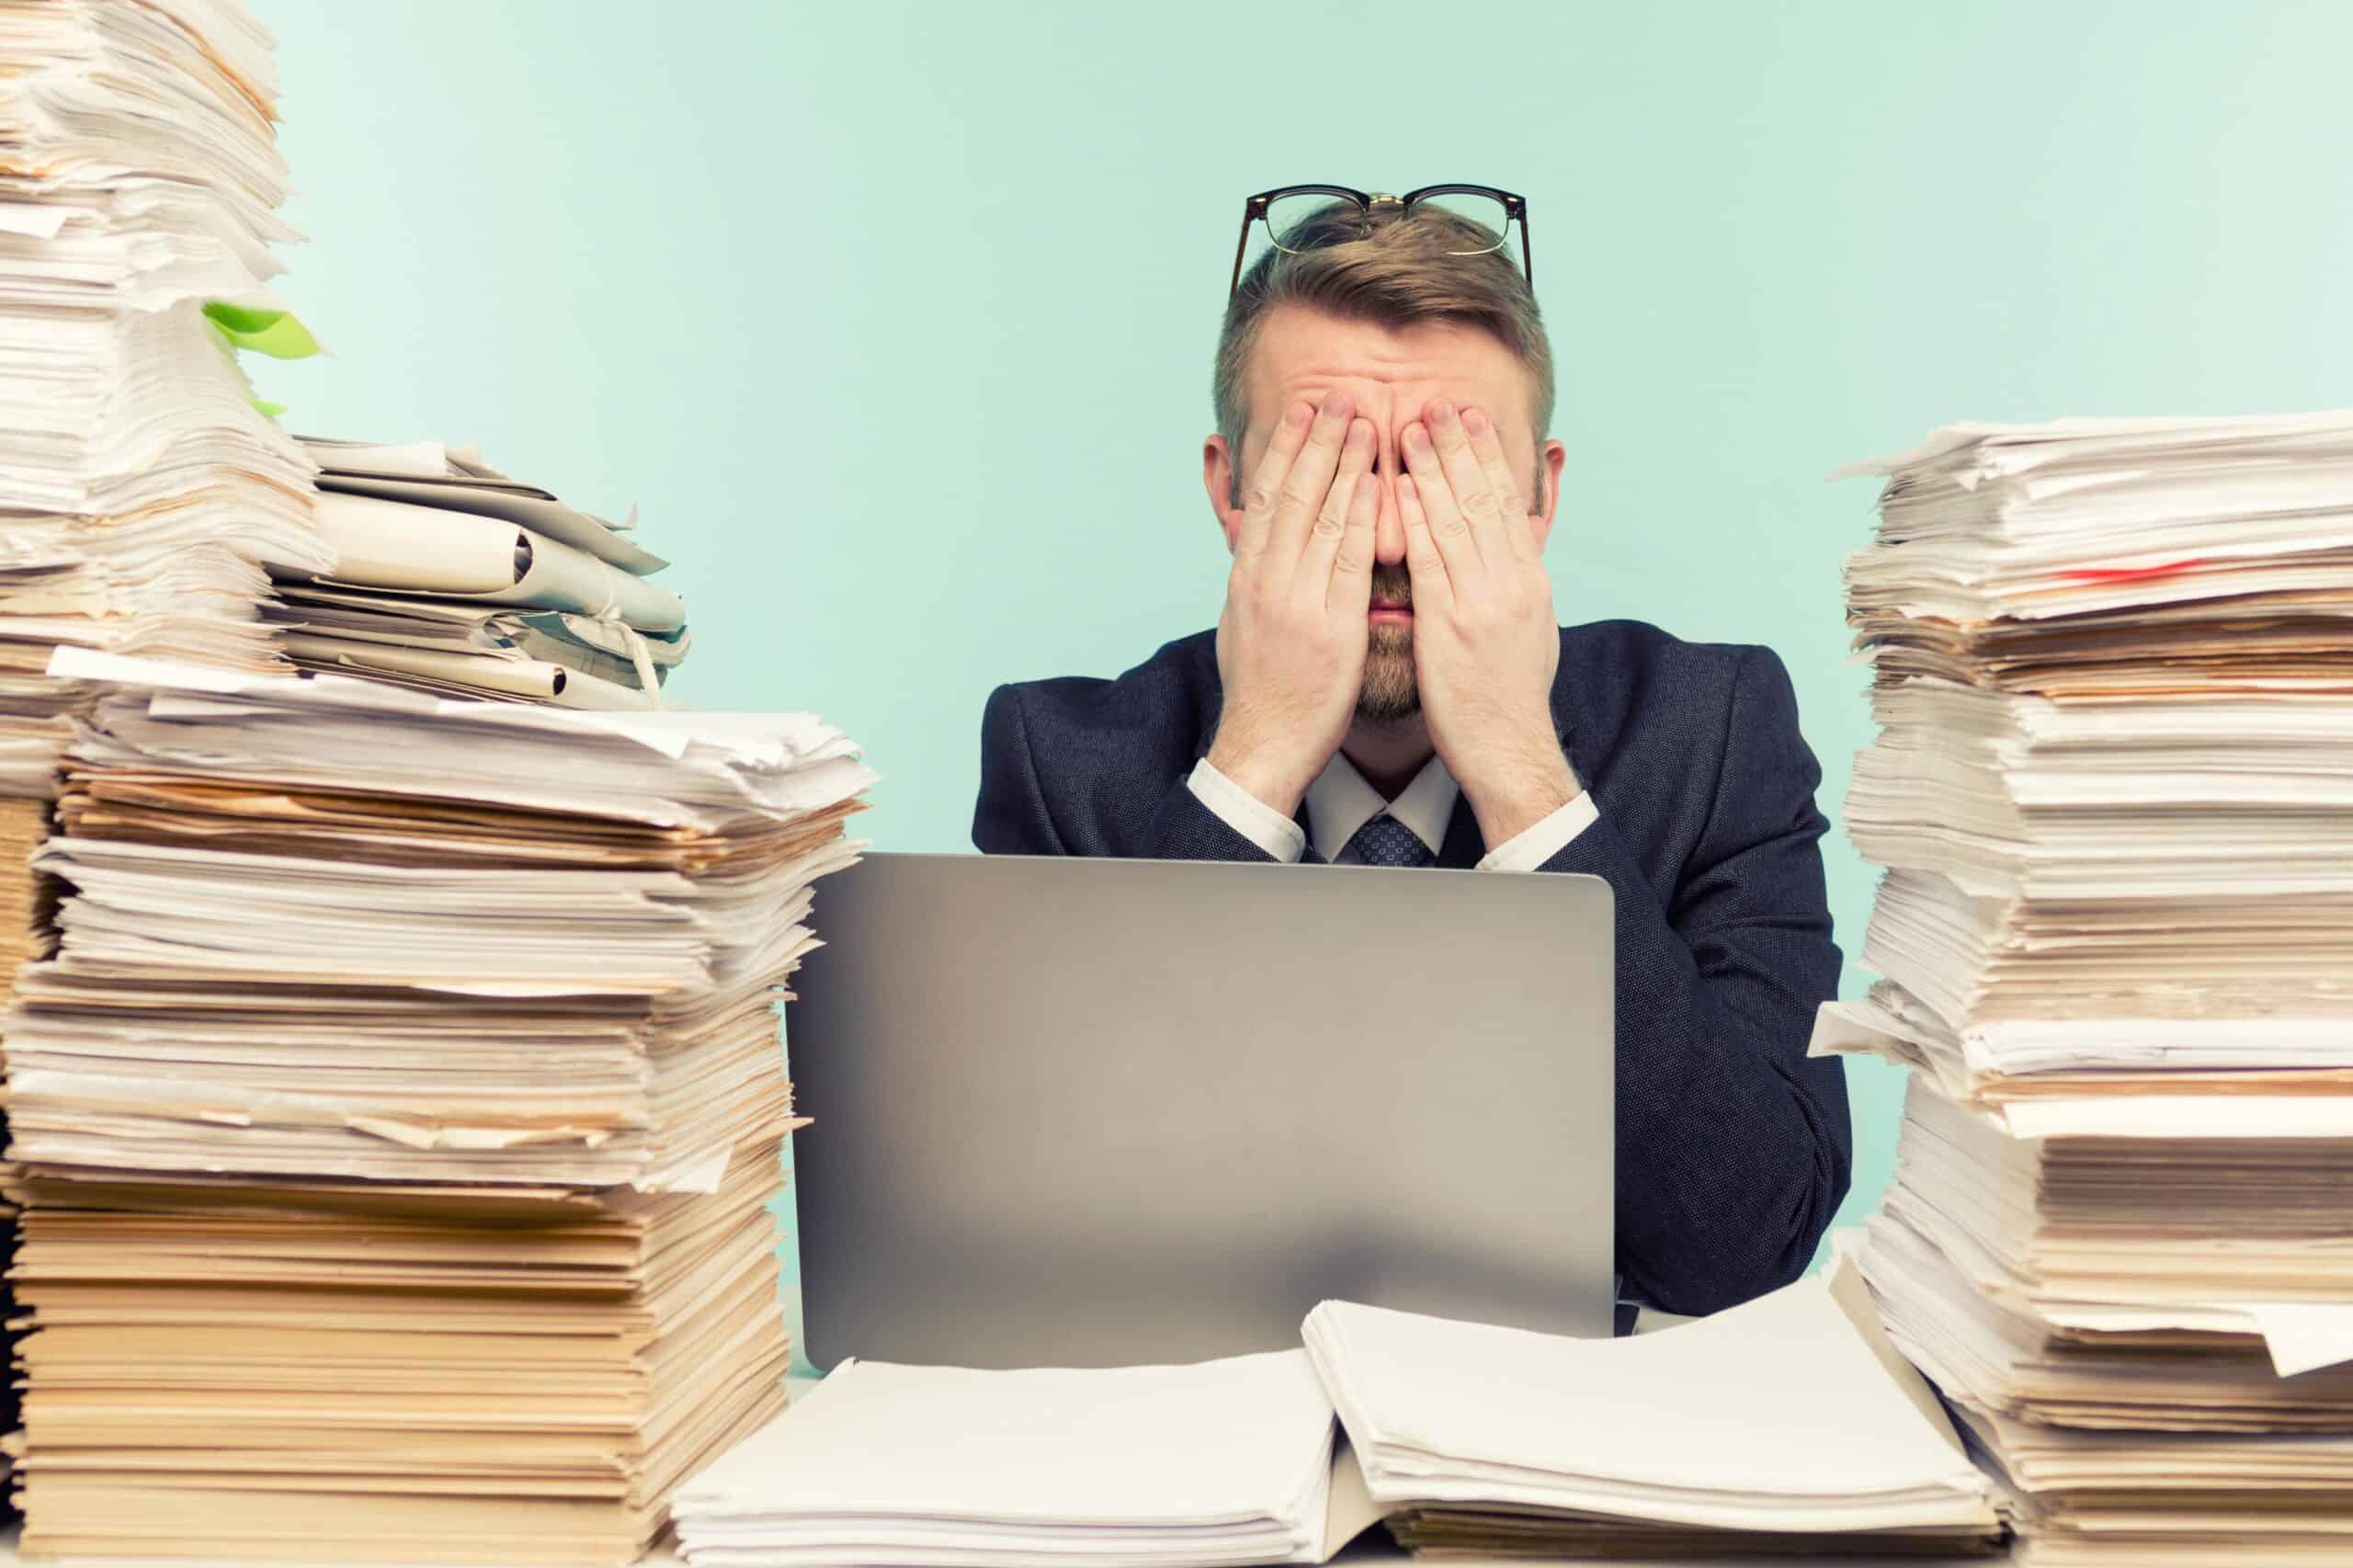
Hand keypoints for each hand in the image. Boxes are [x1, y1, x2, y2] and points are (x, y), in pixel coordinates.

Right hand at [1208, 393, 1381, 816]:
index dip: (1286, 450)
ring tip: (1366, 424)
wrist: (1266, 743)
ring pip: (1323, 519)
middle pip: (1293, 495)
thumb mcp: (1245, 621)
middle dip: (1317, 442)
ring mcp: (1298, 602)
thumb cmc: (1264, 686)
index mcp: (1248, 577)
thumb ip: (1258, 576)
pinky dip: (1365, 519)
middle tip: (1338, 398)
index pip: (1267, 498)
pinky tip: (1379, 487)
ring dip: (1346, 466)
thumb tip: (1261, 538)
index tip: (1303, 413)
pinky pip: (1350, 563)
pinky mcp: (1331, 627)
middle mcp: (1268, 581)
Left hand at [1397, 398, 1579, 845]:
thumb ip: (1518, 583)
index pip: (1507, 503)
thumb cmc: (1510, 697)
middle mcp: (1511, 582)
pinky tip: (1399, 487)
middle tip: (1438, 403)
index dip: (1488, 456)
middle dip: (1459, 447)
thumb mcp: (1530, 630)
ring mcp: (1483, 602)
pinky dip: (1415, 520)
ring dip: (1432, 468)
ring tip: (1411, 426)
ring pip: (1457, 519)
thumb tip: (1514, 549)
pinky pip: (1430, 562)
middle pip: (1484, 498)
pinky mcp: (1451, 626)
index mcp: (1529, 581)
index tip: (1470, 418)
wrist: (1510, 750)